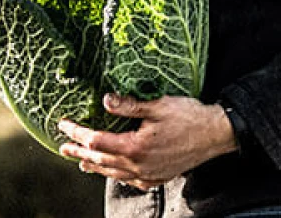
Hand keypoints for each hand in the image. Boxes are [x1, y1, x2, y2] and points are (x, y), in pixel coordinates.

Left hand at [58, 93, 236, 190]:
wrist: (217, 134)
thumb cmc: (190, 117)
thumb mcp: (158, 105)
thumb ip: (129, 105)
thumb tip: (104, 100)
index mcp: (135, 146)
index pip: (96, 141)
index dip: (78, 132)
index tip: (64, 124)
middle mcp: (139, 165)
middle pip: (100, 160)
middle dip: (79, 152)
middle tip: (63, 148)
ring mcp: (149, 174)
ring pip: (114, 173)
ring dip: (95, 167)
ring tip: (81, 163)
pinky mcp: (159, 177)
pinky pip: (132, 181)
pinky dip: (118, 176)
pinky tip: (115, 173)